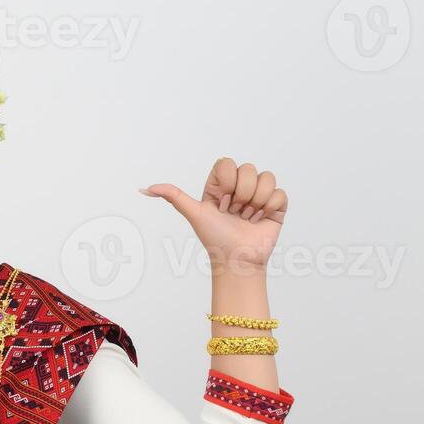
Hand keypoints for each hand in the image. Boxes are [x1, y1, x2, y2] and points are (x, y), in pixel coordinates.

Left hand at [140, 157, 287, 275]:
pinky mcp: (276, 205)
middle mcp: (240, 186)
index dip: (227, 183)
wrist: (238, 260)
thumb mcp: (194, 214)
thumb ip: (173, 197)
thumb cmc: (215, 239)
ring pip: (266, 178)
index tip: (220, 203)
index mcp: (221, 184)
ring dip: (256, 202)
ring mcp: (259, 194)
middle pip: (248, 169)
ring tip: (248, 217)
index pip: (228, 164)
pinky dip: (269, 208)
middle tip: (235, 213)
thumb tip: (144, 189)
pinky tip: (260, 220)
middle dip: (241, 195)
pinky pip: (279, 193)